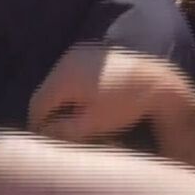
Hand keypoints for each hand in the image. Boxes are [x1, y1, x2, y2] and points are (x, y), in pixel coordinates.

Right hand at [29, 43, 172, 141]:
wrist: (158, 82)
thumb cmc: (125, 106)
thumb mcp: (93, 124)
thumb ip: (63, 130)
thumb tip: (43, 132)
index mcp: (64, 77)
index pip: (37, 105)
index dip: (38, 126)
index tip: (47, 142)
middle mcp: (66, 60)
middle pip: (45, 91)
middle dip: (48, 113)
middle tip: (58, 133)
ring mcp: (79, 53)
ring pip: (56, 82)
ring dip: (59, 100)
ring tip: (71, 119)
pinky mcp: (90, 52)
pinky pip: (70, 73)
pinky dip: (71, 89)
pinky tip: (84, 102)